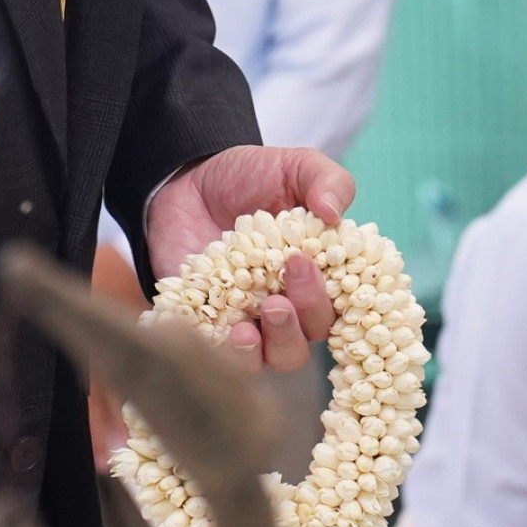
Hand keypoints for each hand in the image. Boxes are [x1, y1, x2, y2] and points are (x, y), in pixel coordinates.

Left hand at [145, 145, 355, 373]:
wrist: (188, 179)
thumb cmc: (250, 177)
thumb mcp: (293, 166)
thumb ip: (325, 180)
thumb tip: (334, 212)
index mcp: (317, 278)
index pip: (338, 309)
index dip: (328, 300)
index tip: (305, 267)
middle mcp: (287, 308)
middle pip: (303, 341)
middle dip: (296, 324)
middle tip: (278, 297)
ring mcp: (246, 321)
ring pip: (267, 360)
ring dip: (263, 350)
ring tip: (247, 329)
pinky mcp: (206, 325)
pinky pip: (216, 355)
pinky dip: (218, 351)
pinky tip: (215, 331)